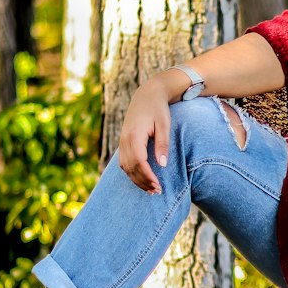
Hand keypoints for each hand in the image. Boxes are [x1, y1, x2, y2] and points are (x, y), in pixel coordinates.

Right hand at [118, 75, 174, 193]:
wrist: (147, 94)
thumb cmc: (159, 109)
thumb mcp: (164, 125)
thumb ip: (163, 144)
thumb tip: (163, 165)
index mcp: (134, 135)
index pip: (139, 162)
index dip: (148, 177)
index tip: (158, 187)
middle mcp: (125, 139)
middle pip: (131, 167)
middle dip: (143, 182)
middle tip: (157, 192)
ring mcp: (122, 141)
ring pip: (125, 166)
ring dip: (137, 180)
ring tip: (150, 190)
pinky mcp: (123, 142)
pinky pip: (124, 162)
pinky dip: (131, 173)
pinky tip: (142, 179)